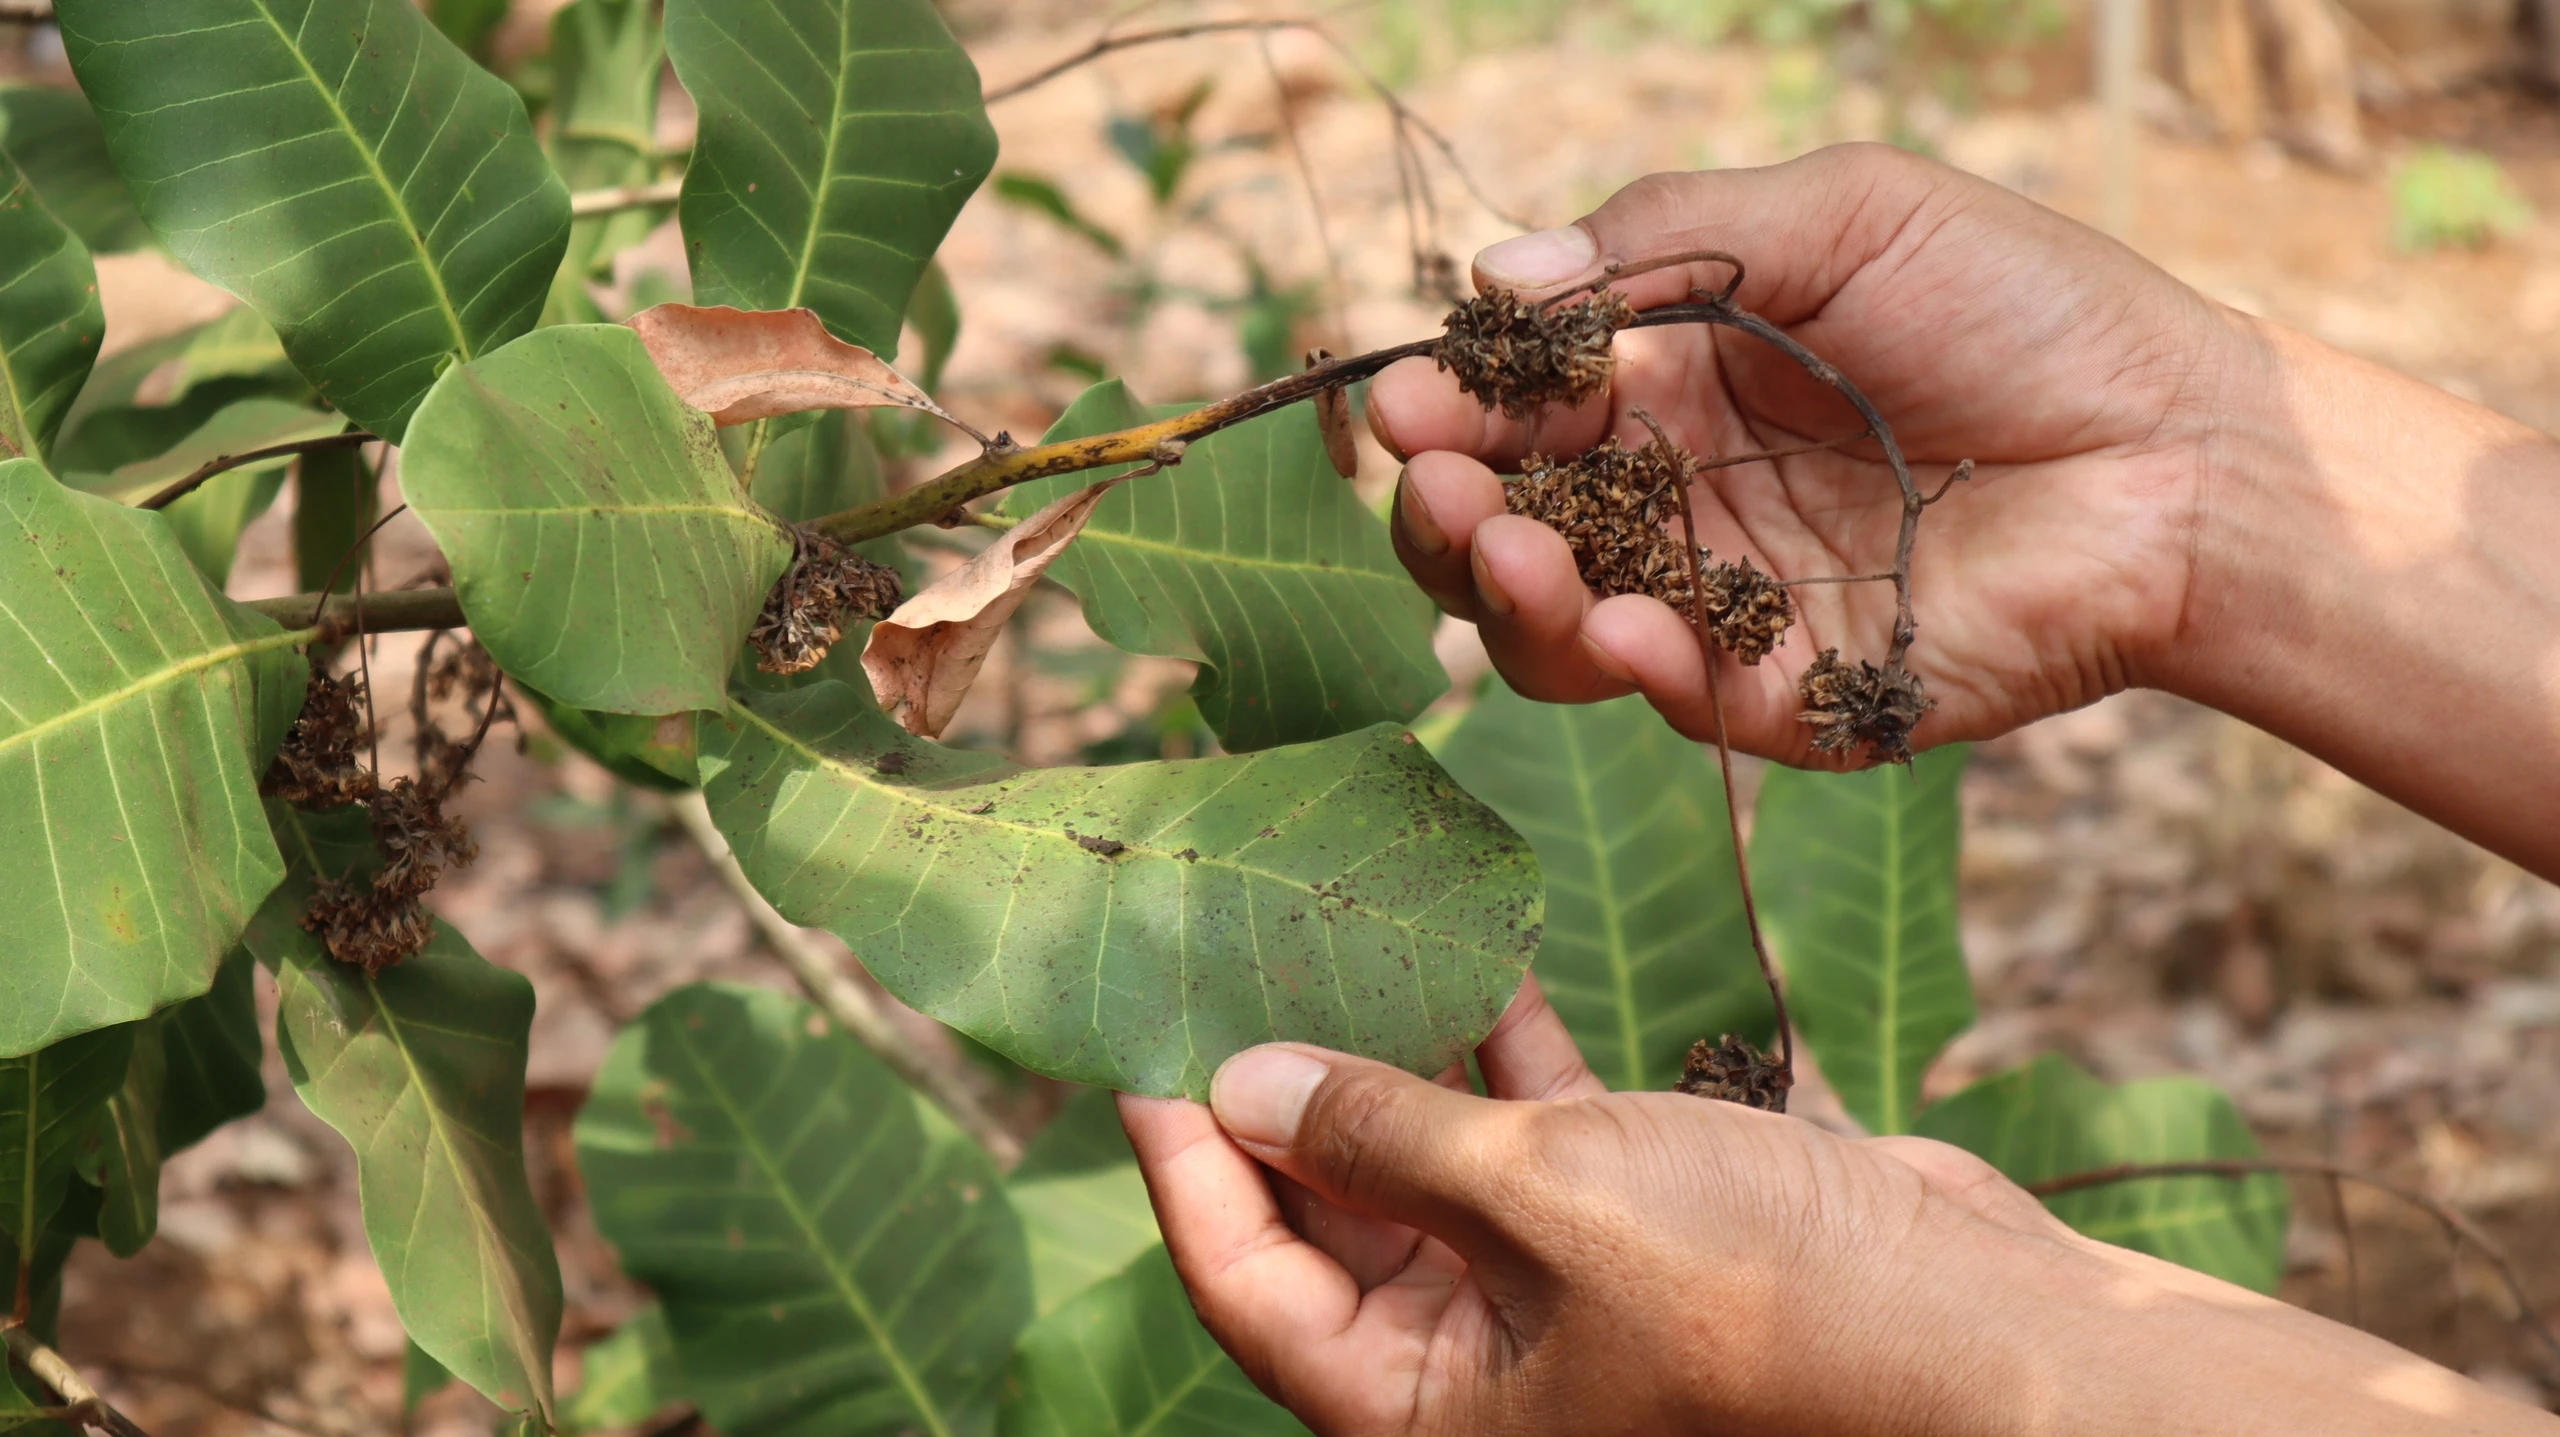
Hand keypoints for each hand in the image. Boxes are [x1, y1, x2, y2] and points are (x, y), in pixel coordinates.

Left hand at [1120, 980, 2559, 1434]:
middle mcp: (1483, 1367)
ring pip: (1437, 1165)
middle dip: (1281, 1092)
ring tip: (1334, 934)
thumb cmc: (1768, 1303)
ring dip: (1397, 1055)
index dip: (1179, 1164)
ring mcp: (1568, 1297)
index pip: (1248, 1282)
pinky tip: (1482, 958)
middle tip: (1224, 960)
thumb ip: (1384, 1139)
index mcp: (1427, 1413)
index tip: (1131, 1045)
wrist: (1993, 1339)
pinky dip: (1511, 1056)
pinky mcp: (1649, 1229)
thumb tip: (1239, 1084)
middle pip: (1331, 1221)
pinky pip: (1542, 1137)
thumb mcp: (1549, 1199)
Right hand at [1369, 142, 2243, 761]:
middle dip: (1453, 512)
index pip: (1522, 409)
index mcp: (1677, 382)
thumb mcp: (1843, 217)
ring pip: (1563, 631)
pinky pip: (1681, 702)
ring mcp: (1730, 606)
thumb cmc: (2027, 309)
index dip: (1454, 409)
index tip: (1405, 401)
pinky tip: (1625, 627)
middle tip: (1442, 483)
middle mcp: (1682, 499)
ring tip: (1516, 551)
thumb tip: (1497, 277)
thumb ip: (1666, 240)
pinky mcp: (1793, 699)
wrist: (2183, 448)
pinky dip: (1635, 671)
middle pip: (1509, 532)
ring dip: (1513, 597)